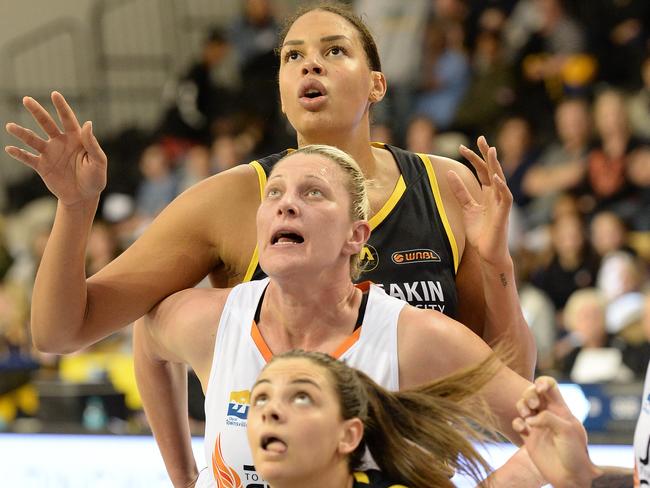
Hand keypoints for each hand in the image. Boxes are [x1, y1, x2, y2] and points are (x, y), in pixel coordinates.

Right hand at [5, 91, 106, 206]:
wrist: (83, 197)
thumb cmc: (95, 179)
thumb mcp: (99, 162)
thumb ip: (93, 144)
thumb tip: (88, 123)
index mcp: (76, 139)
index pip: (68, 119)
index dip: (61, 107)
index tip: (54, 94)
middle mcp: (60, 142)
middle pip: (46, 124)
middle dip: (37, 112)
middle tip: (26, 99)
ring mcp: (50, 153)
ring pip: (33, 140)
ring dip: (21, 133)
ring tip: (10, 126)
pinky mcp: (42, 166)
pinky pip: (28, 158)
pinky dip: (19, 154)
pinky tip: (9, 148)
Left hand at [447, 136, 511, 265]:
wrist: (487, 252)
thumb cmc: (480, 232)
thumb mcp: (466, 208)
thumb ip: (460, 192)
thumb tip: (449, 173)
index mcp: (487, 193)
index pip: (482, 170)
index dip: (473, 158)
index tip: (461, 147)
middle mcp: (496, 195)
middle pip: (492, 169)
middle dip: (486, 154)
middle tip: (480, 138)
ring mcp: (501, 203)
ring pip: (500, 179)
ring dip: (495, 164)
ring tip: (490, 150)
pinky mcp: (504, 213)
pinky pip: (505, 196)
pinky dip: (500, 186)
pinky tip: (494, 176)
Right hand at [513, 377, 600, 487]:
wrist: (570, 477)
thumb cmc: (574, 453)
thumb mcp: (567, 431)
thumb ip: (548, 418)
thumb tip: (530, 419)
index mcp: (560, 410)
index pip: (550, 387)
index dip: (542, 383)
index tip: (540, 390)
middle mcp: (548, 415)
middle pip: (532, 393)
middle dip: (529, 394)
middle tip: (533, 406)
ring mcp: (538, 426)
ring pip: (523, 406)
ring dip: (521, 406)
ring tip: (527, 417)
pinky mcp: (529, 438)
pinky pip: (518, 423)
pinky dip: (517, 422)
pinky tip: (523, 429)